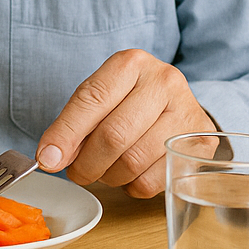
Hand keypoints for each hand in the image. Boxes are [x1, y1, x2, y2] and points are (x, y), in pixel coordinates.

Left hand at [36, 49, 215, 197]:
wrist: (175, 101)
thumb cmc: (127, 100)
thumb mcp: (98, 98)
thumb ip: (72, 124)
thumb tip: (50, 158)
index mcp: (131, 63)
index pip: (91, 100)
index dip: (65, 134)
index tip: (47, 158)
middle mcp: (163, 81)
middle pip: (113, 136)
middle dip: (86, 163)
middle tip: (77, 172)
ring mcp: (187, 112)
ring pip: (133, 161)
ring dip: (108, 176)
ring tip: (103, 170)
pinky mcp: (201, 143)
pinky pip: (154, 180)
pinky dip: (132, 185)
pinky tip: (129, 174)